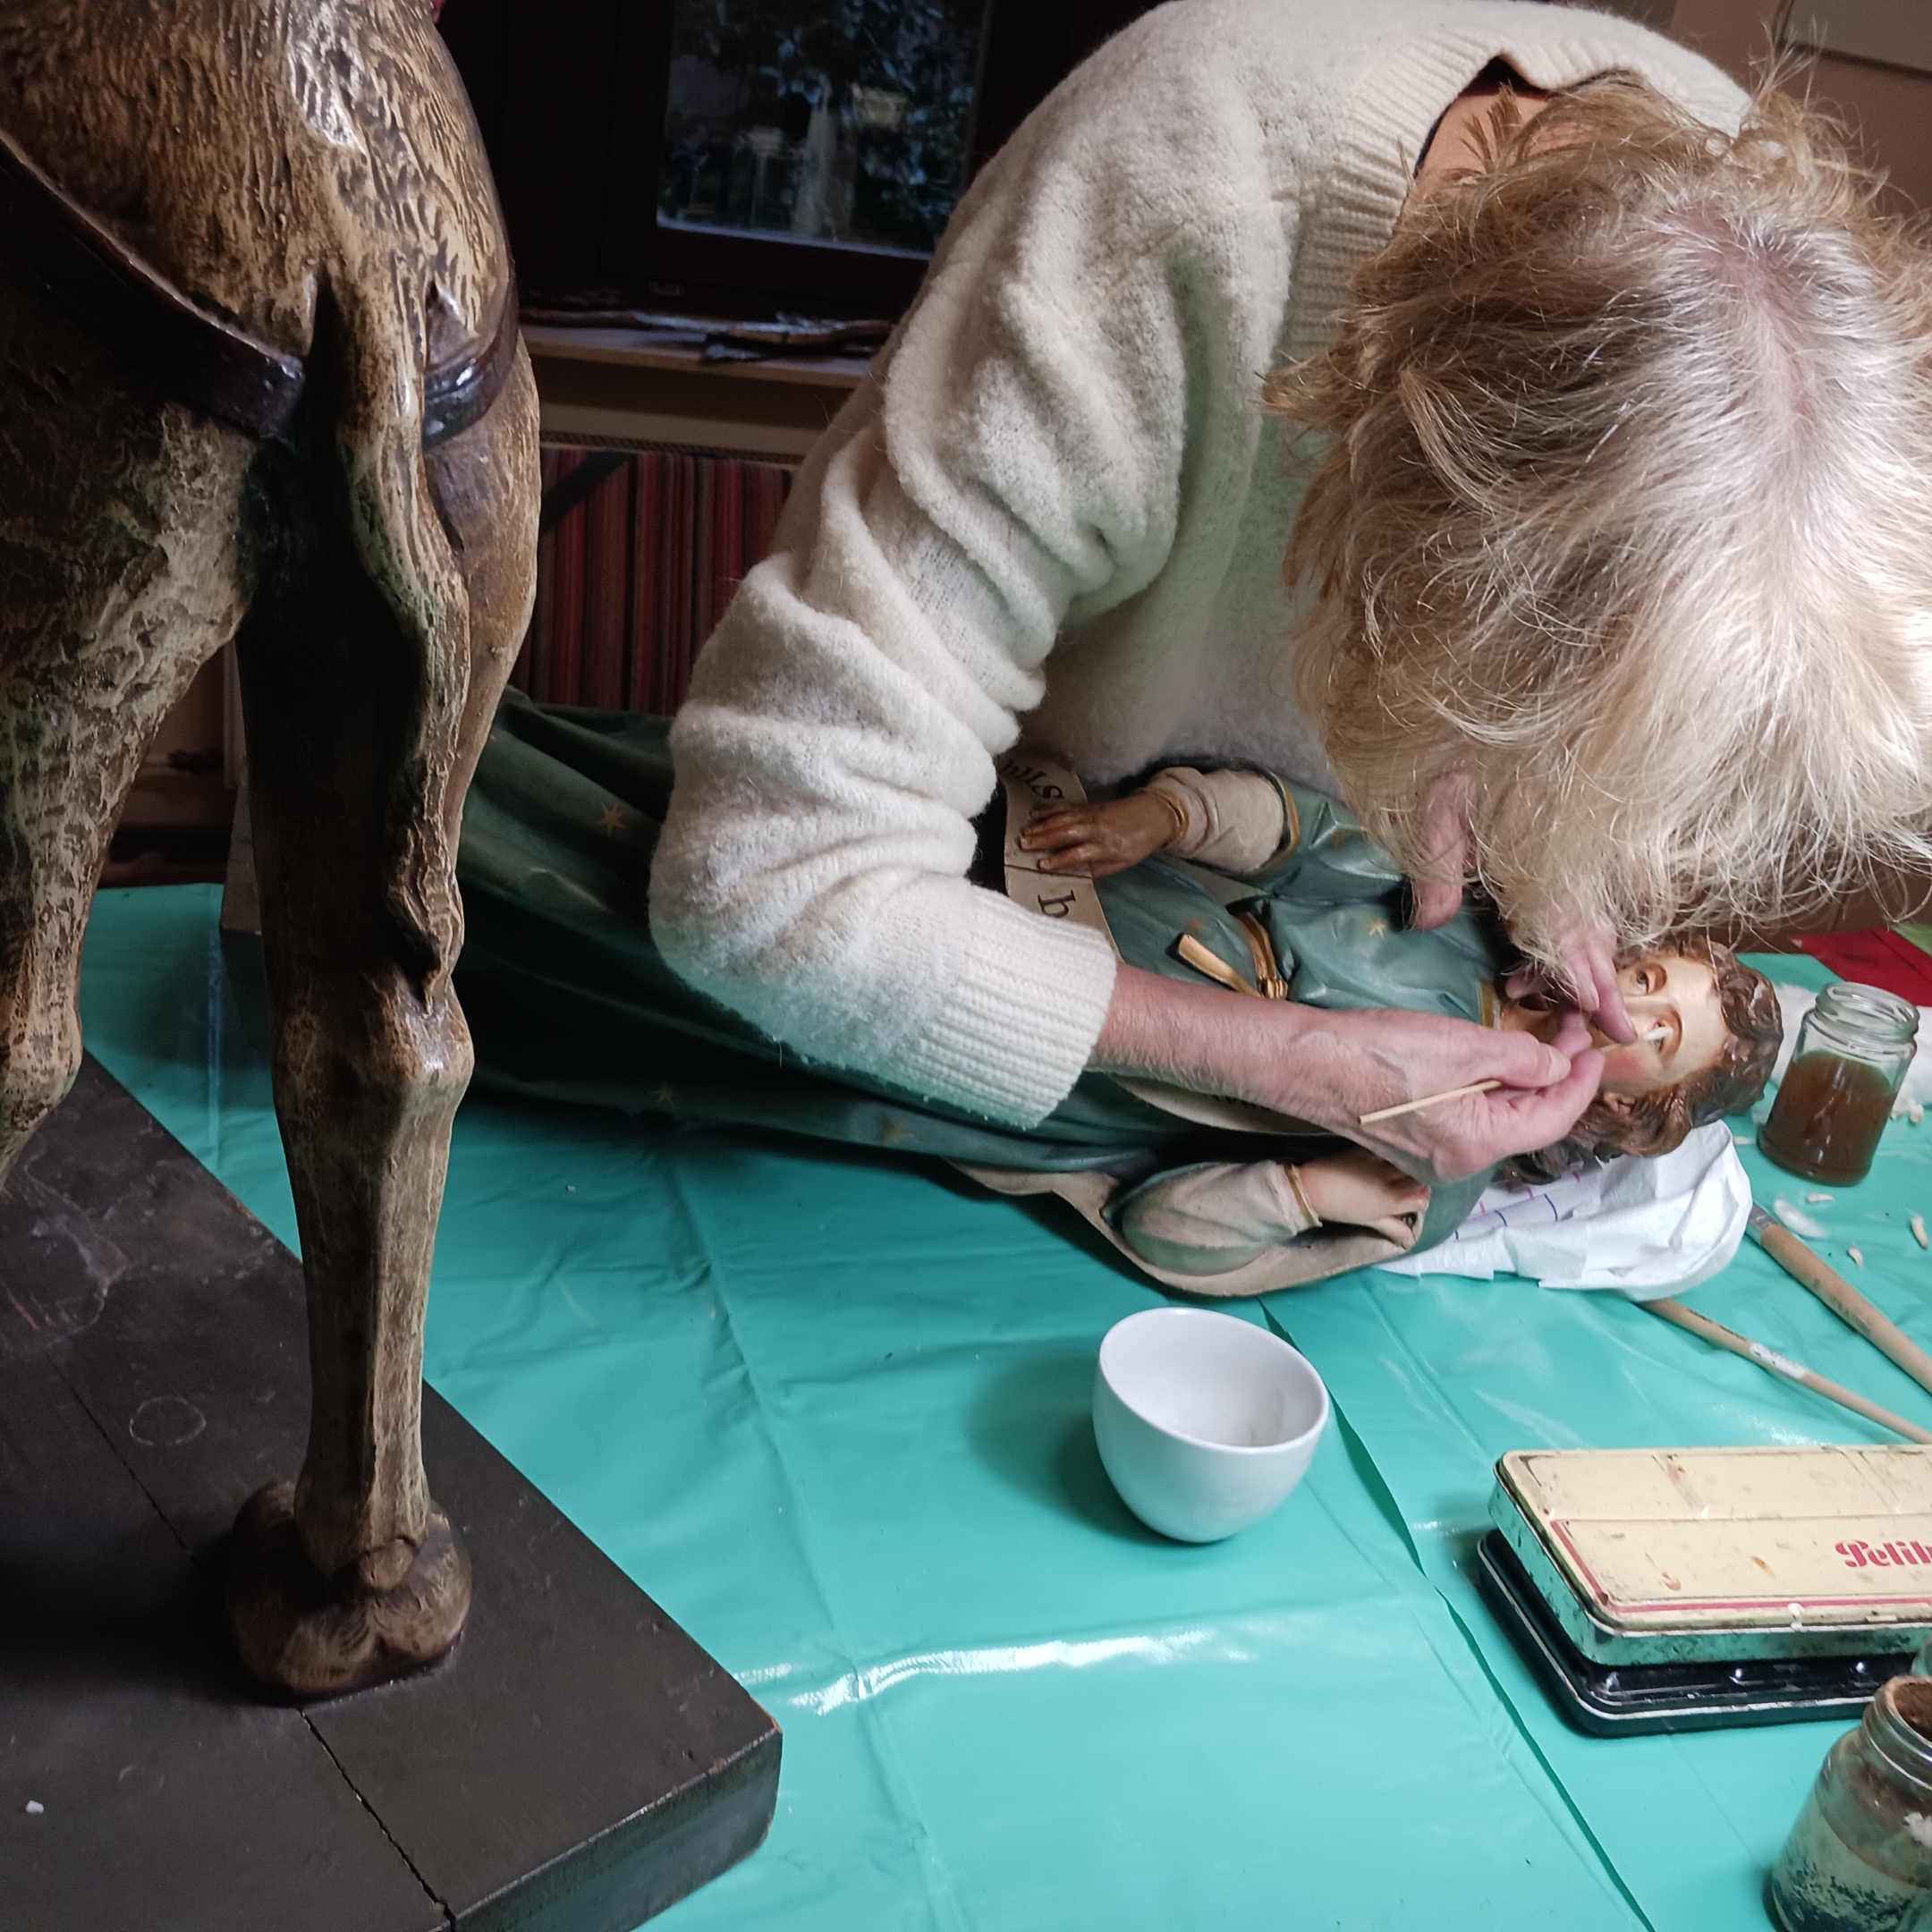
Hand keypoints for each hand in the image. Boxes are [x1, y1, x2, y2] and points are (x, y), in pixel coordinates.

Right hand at [1018, 792, 1177, 876]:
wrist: (1155, 814)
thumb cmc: (1138, 843)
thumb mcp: (1122, 863)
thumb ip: (1098, 867)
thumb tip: (1074, 873)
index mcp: (1107, 846)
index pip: (1079, 853)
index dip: (1060, 860)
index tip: (1042, 865)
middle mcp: (1097, 828)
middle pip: (1067, 832)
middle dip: (1043, 838)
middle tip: (1023, 844)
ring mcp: (1092, 814)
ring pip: (1064, 818)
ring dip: (1042, 824)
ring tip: (1023, 832)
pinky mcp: (1089, 805)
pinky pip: (1066, 807)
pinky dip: (1049, 809)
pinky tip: (1034, 813)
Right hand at [1093, 967, 1602, 1182]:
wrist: (1305, 1061)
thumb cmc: (1377, 1051)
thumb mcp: (1462, 1044)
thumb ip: (1522, 1057)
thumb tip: (1558, 1065)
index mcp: (1477, 1144)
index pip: (1552, 1117)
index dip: (1582, 1080)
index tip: (1596, 1045)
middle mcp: (1459, 1162)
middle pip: (1528, 1122)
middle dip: (1556, 1076)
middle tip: (1571, 1029)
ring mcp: (1434, 1156)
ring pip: (1499, 1118)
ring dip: (1525, 1080)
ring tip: (1542, 1038)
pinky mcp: (1414, 1140)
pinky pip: (1471, 1117)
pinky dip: (1493, 1088)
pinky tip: (1497, 1059)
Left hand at [1292, 1149, 1429, 1243]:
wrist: (1313, 1188)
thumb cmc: (1342, 1209)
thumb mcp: (1370, 1221)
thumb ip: (1393, 1227)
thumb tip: (1410, 1238)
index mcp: (1394, 1200)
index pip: (1423, 1198)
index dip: (1421, 1198)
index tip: (1413, 1198)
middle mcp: (1392, 1180)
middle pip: (1420, 1178)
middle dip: (1418, 1181)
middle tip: (1407, 1184)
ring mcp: (1381, 1162)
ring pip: (1407, 1161)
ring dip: (1407, 1166)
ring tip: (1399, 1170)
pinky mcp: (1368, 1149)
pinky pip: (1388, 1149)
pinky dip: (1391, 1153)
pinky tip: (1386, 1156)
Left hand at [1407, 775, 1633, 1043]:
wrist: (1467, 732)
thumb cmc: (1452, 767)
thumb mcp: (1435, 812)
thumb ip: (1436, 869)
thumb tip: (1430, 923)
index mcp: (1537, 855)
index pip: (1564, 924)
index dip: (1582, 971)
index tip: (1600, 1010)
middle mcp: (1558, 864)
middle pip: (1588, 932)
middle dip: (1600, 983)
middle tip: (1615, 1030)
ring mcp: (1559, 863)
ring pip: (1583, 926)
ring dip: (1574, 968)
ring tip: (1553, 1002)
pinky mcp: (1551, 863)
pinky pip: (1568, 913)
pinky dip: (1560, 947)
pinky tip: (1525, 973)